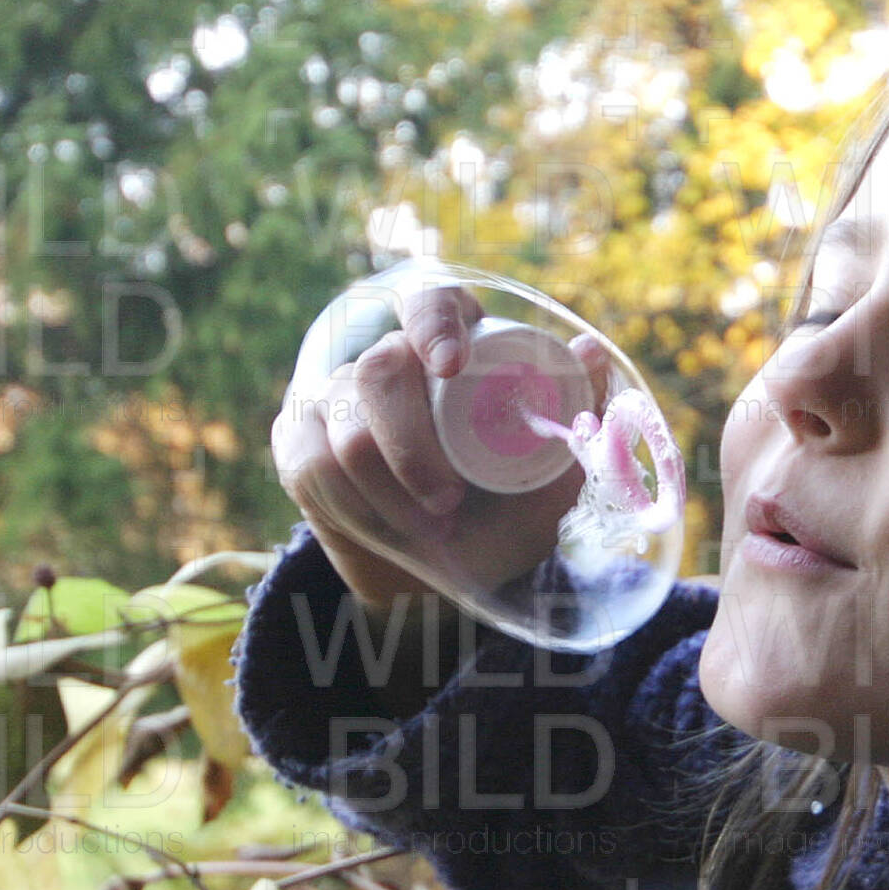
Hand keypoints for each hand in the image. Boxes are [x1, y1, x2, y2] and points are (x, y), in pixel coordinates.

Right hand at [269, 281, 612, 621]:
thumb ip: (575, 421)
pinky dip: (359, 509)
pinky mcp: (298, 442)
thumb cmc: (498, 522)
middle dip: (414, 447)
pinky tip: (388, 530)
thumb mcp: (549, 483)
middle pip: (380, 370)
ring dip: (393, 492)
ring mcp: (334, 398)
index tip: (451, 366)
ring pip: (347, 428)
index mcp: (449, 351)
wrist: (436, 588)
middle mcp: (386, 362)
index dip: (434, 321)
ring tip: (431, 527)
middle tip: (449, 500)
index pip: (429, 301)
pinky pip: (315, 466)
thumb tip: (590, 350)